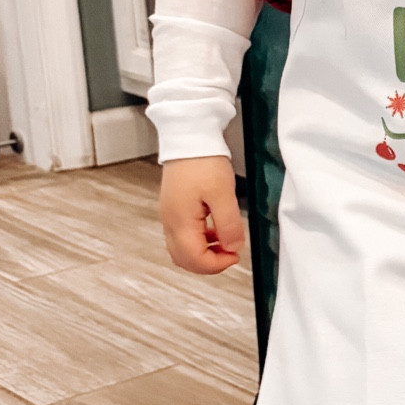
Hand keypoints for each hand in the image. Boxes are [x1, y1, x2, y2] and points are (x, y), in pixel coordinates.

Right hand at [160, 156, 244, 273]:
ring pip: (181, 250)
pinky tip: (215, 230)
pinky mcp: (173, 209)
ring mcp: (169, 216)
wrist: (189, 139)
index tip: (235, 256)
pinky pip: (182, 236)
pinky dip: (199, 240)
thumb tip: (233, 247)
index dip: (216, 265)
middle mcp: (170, 222)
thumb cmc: (203, 162)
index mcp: (180, 222)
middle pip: (184, 260)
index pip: (194, 259)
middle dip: (208, 263)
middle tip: (230, 254)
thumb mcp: (224, 194)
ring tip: (225, 241)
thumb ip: (229, 225)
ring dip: (203, 253)